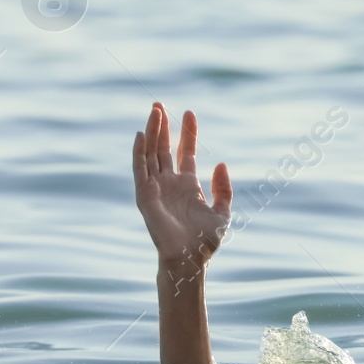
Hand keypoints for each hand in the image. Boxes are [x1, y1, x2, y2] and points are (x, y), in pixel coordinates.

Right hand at [132, 103, 231, 276]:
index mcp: (187, 185)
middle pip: (164, 148)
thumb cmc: (205, 241)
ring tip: (154, 111)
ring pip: (151, 154)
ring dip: (152, 132)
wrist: (190, 259)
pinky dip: (139, 152)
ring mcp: (156, 188)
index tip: (189, 113)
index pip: (184, 152)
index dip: (187, 133)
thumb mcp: (222, 211)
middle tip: (160, 104)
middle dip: (163, 126)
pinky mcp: (145, 196)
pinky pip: (140, 170)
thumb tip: (221, 163)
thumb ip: (223, 188)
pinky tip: (142, 135)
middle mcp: (169, 183)